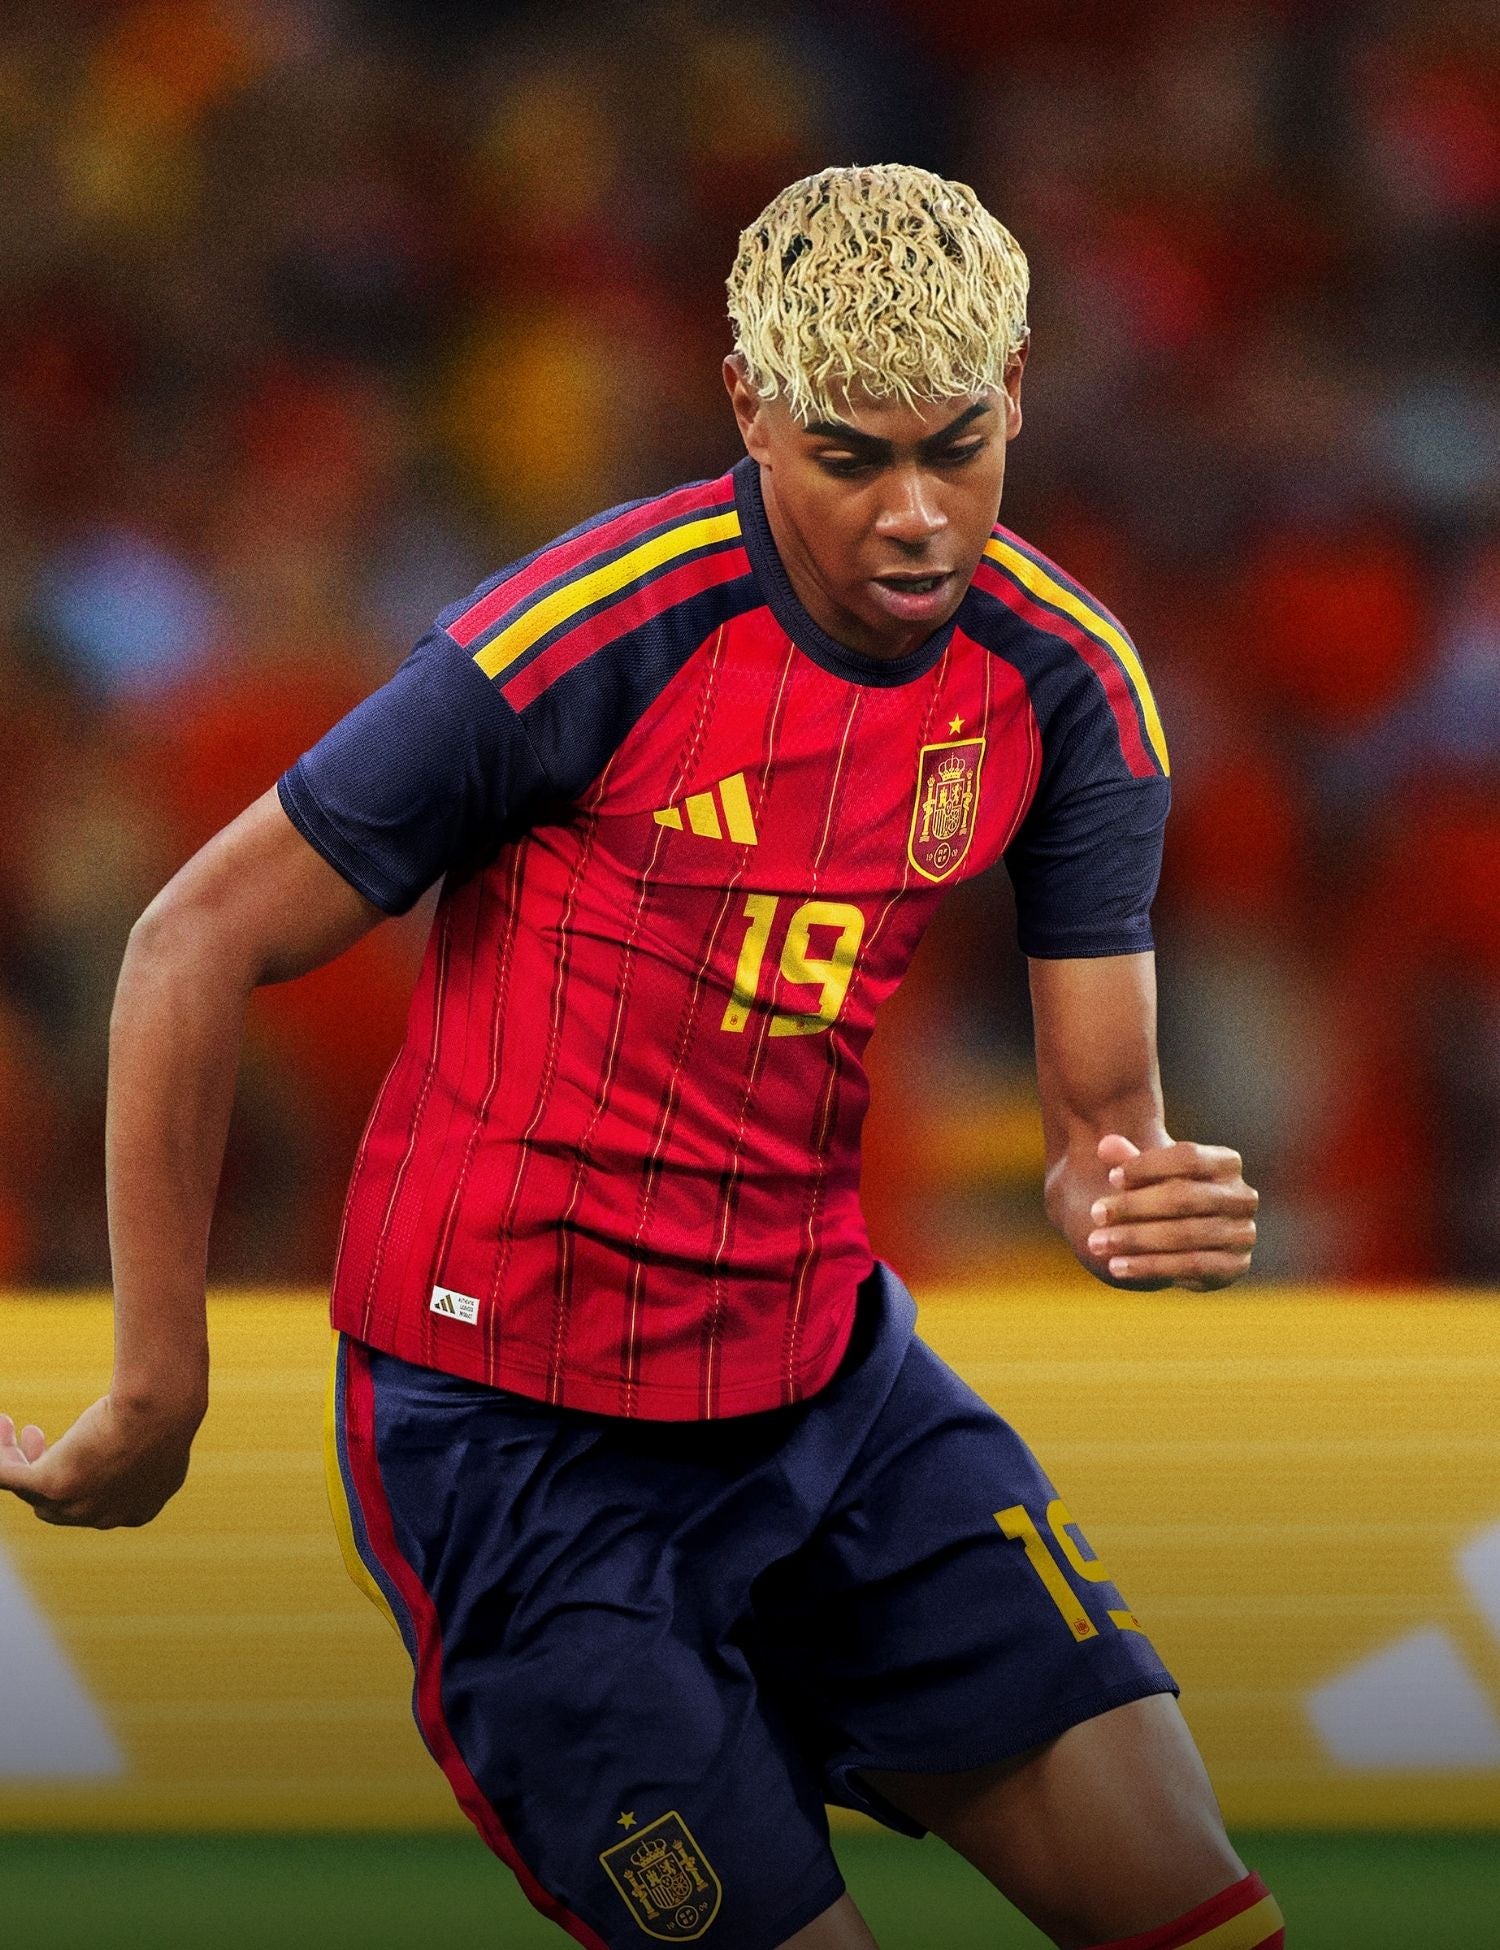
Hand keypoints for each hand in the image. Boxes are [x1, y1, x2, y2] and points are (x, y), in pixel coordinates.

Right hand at [0, 1393, 198, 1527]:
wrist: (161, 1411)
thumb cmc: (167, 1411)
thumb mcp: (164, 1434)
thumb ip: (149, 1443)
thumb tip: (142, 1426)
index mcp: (137, 1510)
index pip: (95, 1503)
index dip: (77, 1477)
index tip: (72, 1448)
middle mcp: (104, 1517)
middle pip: (57, 1504)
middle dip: (42, 1470)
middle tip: (35, 1434)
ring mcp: (77, 1507)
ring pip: (29, 1490)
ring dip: (13, 1460)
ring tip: (6, 1425)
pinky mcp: (52, 1486)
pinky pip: (8, 1477)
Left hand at [1085, 1135, 1257, 1290]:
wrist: (1184, 1236)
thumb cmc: (1162, 1192)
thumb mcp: (1145, 1174)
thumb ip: (1127, 1159)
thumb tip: (1105, 1144)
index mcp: (1227, 1162)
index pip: (1188, 1157)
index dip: (1148, 1166)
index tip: (1111, 1177)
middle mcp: (1242, 1196)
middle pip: (1184, 1197)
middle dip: (1135, 1206)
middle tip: (1095, 1214)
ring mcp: (1243, 1233)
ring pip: (1185, 1235)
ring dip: (1136, 1240)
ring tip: (1097, 1243)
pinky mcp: (1235, 1266)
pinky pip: (1191, 1266)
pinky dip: (1151, 1267)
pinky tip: (1117, 1267)